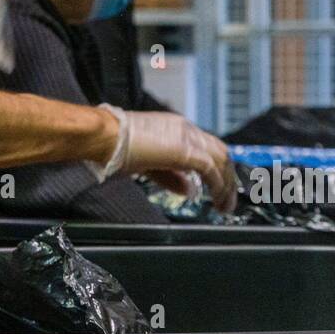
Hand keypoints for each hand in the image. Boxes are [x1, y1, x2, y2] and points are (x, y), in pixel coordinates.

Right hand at [104, 108, 237, 212]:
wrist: (106, 136)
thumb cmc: (116, 147)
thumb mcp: (148, 164)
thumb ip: (171, 176)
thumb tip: (189, 189)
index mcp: (177, 129)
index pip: (208, 147)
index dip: (218, 168)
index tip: (220, 186)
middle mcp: (186, 129)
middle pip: (221, 151)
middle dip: (229, 177)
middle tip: (228, 200)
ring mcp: (187, 137)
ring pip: (221, 159)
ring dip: (227, 184)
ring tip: (225, 205)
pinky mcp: (184, 150)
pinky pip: (211, 169)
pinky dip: (218, 185)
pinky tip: (216, 199)